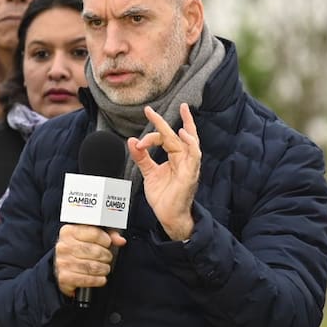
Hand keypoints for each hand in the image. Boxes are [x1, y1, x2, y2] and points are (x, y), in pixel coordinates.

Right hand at [54, 224, 125, 297]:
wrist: (61, 266)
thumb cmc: (78, 250)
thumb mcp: (90, 237)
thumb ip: (107, 235)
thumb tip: (120, 240)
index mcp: (69, 232)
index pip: (95, 234)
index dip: (106, 240)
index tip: (107, 244)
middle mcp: (64, 246)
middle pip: (95, 251)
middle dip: (106, 256)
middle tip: (107, 258)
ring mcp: (63, 262)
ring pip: (93, 267)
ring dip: (104, 269)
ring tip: (104, 268)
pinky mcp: (64, 277)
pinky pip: (87, 280)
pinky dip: (98, 280)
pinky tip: (100, 278)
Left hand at [128, 102, 200, 240]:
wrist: (168, 216)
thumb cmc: (163, 196)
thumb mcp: (149, 173)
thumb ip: (142, 158)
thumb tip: (131, 141)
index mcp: (175, 157)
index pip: (165, 139)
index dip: (151, 136)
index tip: (137, 142)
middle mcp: (184, 159)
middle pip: (177, 135)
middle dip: (164, 121)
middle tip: (151, 109)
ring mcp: (189, 165)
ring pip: (191, 141)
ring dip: (188, 125)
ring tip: (183, 111)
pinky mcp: (190, 174)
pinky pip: (195, 155)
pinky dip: (191, 144)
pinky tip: (184, 134)